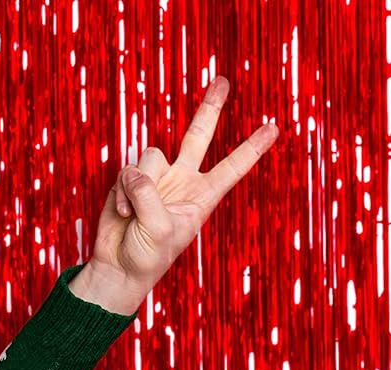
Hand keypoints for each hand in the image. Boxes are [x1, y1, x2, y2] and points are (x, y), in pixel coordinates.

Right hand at [71, 77, 278, 312]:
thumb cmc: (148, 257)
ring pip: (150, 156)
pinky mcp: (132, 179)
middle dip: (210, 108)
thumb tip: (136, 171)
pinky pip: (126, 169)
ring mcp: (158, 178)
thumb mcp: (159, 228)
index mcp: (204, 197)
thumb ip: (150, 193)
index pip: (233, 166)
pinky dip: (121, 191)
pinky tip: (123, 213)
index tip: (273, 128)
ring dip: (138, 185)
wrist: (118, 267)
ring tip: (135, 215)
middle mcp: (184, 182)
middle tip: (224, 81)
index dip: (252, 147)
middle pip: (199, 136)